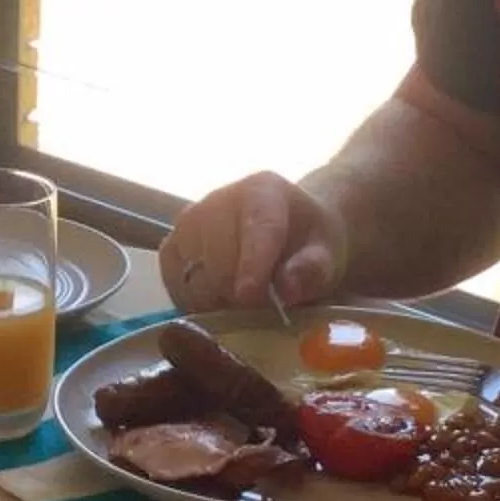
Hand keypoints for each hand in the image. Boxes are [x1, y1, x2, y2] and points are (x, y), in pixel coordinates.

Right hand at [159, 173, 346, 312]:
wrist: (288, 229)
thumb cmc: (307, 241)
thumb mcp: (326, 253)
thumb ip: (312, 269)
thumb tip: (286, 289)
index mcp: (262, 191)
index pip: (256, 229)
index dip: (252, 265)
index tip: (250, 297)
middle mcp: (218, 200)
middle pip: (219, 260)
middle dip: (239, 295)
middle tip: (263, 309)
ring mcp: (189, 222)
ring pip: (193, 278)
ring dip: (217, 302)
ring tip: (243, 303)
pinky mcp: (172, 247)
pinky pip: (174, 284)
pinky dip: (193, 302)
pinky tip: (218, 301)